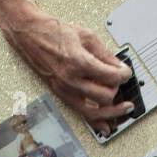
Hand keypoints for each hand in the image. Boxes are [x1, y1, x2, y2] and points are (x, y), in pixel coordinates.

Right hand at [2, 6, 133, 135]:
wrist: (30, 35)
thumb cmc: (54, 32)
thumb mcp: (86, 36)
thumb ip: (105, 53)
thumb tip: (119, 66)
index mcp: (78, 62)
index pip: (110, 76)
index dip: (124, 75)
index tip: (126, 72)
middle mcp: (70, 79)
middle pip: (105, 96)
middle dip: (117, 89)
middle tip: (120, 80)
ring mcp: (64, 89)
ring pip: (93, 111)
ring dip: (111, 110)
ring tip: (124, 107)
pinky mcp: (60, 93)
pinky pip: (80, 113)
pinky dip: (95, 121)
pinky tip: (106, 125)